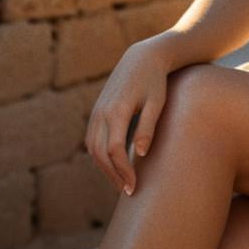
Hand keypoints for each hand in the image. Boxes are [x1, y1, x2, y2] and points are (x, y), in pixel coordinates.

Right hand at [85, 38, 171, 196]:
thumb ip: (147, 127)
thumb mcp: (156, 102)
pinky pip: (92, 139)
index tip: (134, 186)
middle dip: (113, 175)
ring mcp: (96, 111)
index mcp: (117, 110)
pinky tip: (114, 165)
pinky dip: (100, 156)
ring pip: (92, 148)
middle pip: (100, 153)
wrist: (143, 58)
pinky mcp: (96, 111)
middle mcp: (101, 112)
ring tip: (122, 182)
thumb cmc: (155, 81)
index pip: (114, 150)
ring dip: (104, 168)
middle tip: (129, 191)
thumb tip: (140, 154)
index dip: (123, 171)